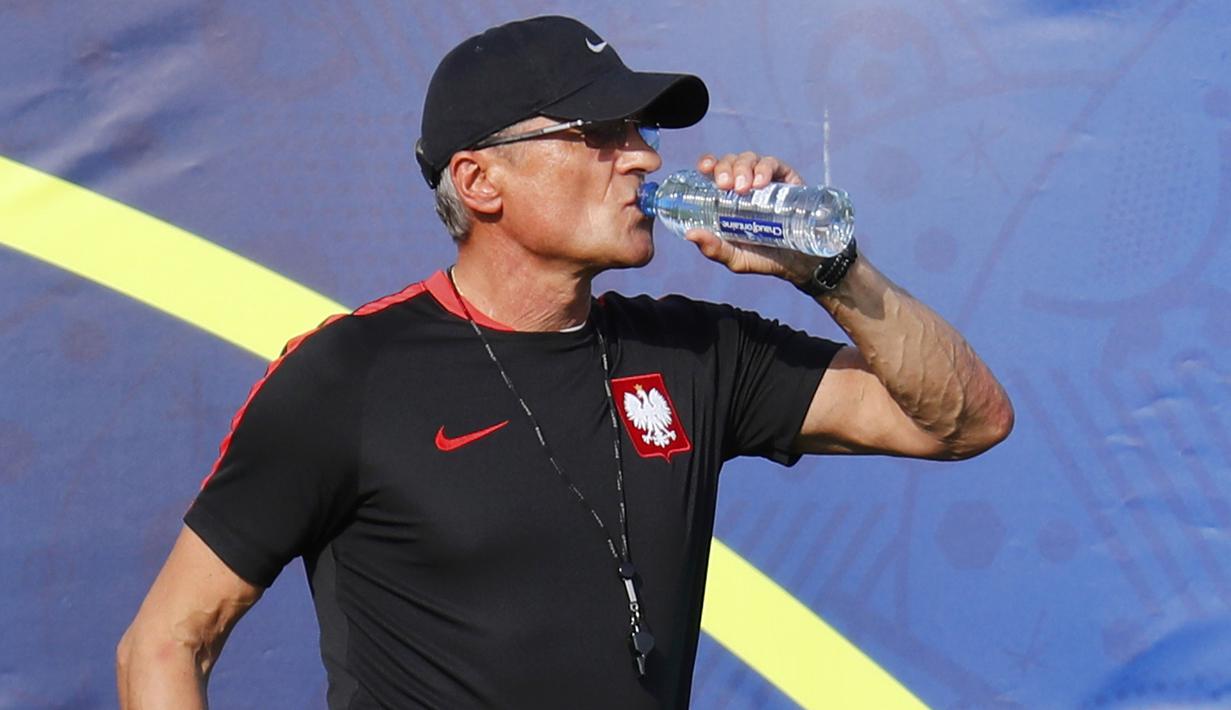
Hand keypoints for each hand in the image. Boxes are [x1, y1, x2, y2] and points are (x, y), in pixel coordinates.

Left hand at [689, 152, 818, 284]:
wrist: (798, 264)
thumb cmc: (763, 258)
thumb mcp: (735, 257)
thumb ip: (714, 248)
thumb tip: (690, 234)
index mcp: (727, 198)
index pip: (714, 171)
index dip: (708, 163)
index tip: (705, 168)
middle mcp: (745, 184)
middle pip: (730, 162)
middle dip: (724, 168)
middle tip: (725, 186)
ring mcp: (766, 180)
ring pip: (749, 159)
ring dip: (743, 167)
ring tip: (744, 187)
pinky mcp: (786, 180)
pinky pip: (773, 164)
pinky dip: (765, 168)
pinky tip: (761, 182)